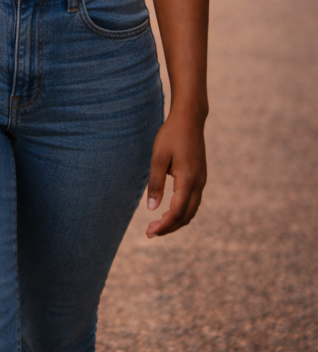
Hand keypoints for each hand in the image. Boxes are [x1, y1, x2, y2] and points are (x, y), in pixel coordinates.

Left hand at [145, 111, 206, 237]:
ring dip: (176, 221)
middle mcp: (198, 183)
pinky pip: (193, 201)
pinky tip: (169, 210)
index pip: (177, 212)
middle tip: (150, 232)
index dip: (164, 226)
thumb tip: (151, 208)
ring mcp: (201, 180)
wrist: (189, 119)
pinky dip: (182, 211)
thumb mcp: (158, 157)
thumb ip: (155, 183)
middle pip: (186, 216)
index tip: (150, 232)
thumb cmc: (171, 135)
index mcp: (188, 180)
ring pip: (191, 210)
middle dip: (169, 227)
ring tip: (158, 224)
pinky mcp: (200, 176)